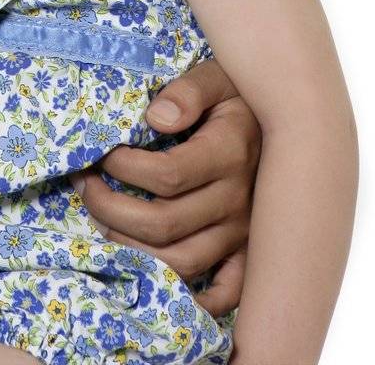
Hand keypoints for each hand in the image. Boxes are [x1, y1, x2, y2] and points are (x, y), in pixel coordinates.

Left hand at [70, 57, 259, 315]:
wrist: (288, 119)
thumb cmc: (240, 94)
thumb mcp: (216, 76)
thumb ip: (186, 92)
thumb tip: (154, 119)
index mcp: (229, 153)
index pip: (165, 175)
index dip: (122, 169)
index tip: (98, 155)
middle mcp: (237, 200)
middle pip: (164, 224)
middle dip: (111, 209)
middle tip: (86, 186)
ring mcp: (243, 232)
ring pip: (182, 261)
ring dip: (132, 248)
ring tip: (102, 222)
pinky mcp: (247, 251)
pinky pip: (225, 291)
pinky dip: (193, 297)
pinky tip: (159, 279)